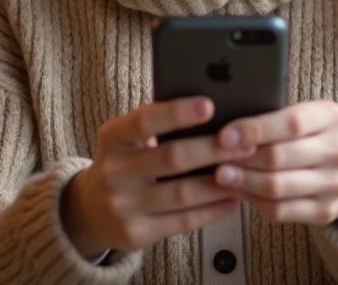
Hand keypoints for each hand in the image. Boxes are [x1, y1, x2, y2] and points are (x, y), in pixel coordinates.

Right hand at [60, 98, 256, 258]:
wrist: (90, 210)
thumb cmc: (126, 163)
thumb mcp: (128, 139)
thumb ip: (158, 125)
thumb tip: (214, 113)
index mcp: (112, 138)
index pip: (144, 121)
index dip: (177, 113)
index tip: (210, 105)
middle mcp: (113, 171)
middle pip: (172, 158)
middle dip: (214, 150)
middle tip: (247, 143)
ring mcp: (122, 206)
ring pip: (183, 193)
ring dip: (221, 183)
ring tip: (247, 171)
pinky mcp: (135, 234)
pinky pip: (182, 221)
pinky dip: (212, 209)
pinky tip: (232, 199)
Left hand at [211, 101, 337, 225]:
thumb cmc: (321, 135)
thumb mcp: (312, 115)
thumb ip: (277, 116)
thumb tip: (227, 124)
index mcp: (332, 117)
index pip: (291, 123)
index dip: (254, 129)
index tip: (225, 134)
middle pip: (279, 158)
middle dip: (241, 158)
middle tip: (212, 156)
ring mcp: (334, 185)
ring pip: (277, 188)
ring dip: (242, 182)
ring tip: (220, 175)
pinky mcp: (325, 212)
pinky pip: (280, 211)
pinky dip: (254, 202)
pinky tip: (238, 192)